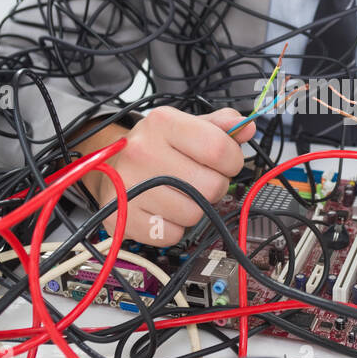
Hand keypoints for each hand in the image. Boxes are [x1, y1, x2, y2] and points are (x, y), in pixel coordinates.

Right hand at [83, 106, 255, 246]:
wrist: (110, 167)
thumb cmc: (155, 147)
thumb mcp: (186, 126)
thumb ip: (220, 126)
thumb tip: (247, 129)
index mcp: (162, 123)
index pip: (220, 149)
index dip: (233, 160)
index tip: (225, 162)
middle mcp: (142, 151)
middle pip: (212, 186)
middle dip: (214, 186)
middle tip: (199, 179)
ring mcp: (130, 186)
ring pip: (195, 214)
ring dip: (194, 208)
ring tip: (178, 193)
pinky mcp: (122, 217)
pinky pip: (172, 234)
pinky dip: (173, 227)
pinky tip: (162, 209)